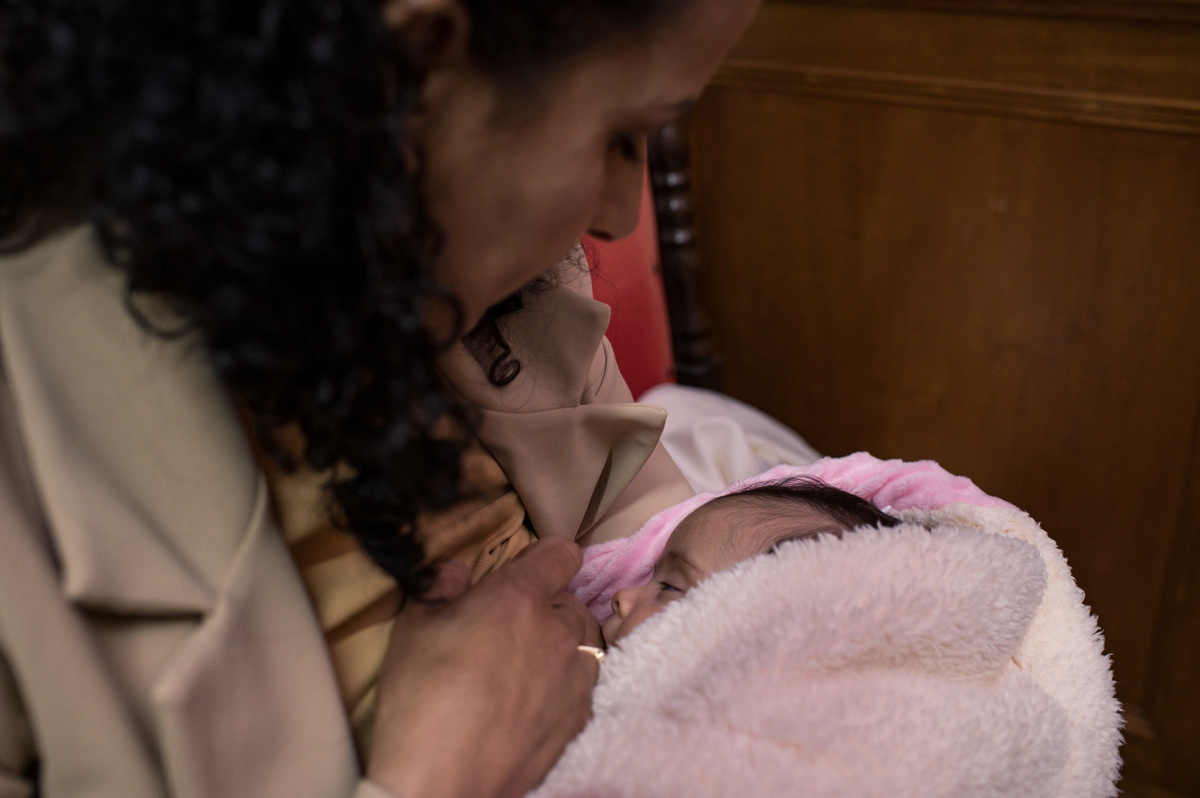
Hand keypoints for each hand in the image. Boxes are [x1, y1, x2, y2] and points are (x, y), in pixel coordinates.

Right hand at [368, 537, 601, 797]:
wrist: (444, 782)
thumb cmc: (421, 699)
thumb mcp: (413, 629)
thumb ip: (438, 588)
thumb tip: (456, 572)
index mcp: (518, 597)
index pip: (560, 554)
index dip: (546, 557)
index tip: (530, 569)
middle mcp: (558, 630)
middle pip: (570, 601)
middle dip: (545, 609)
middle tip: (506, 632)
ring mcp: (576, 676)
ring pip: (582, 644)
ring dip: (560, 647)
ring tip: (522, 670)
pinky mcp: (582, 717)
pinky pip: (582, 685)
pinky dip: (564, 687)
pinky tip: (531, 705)